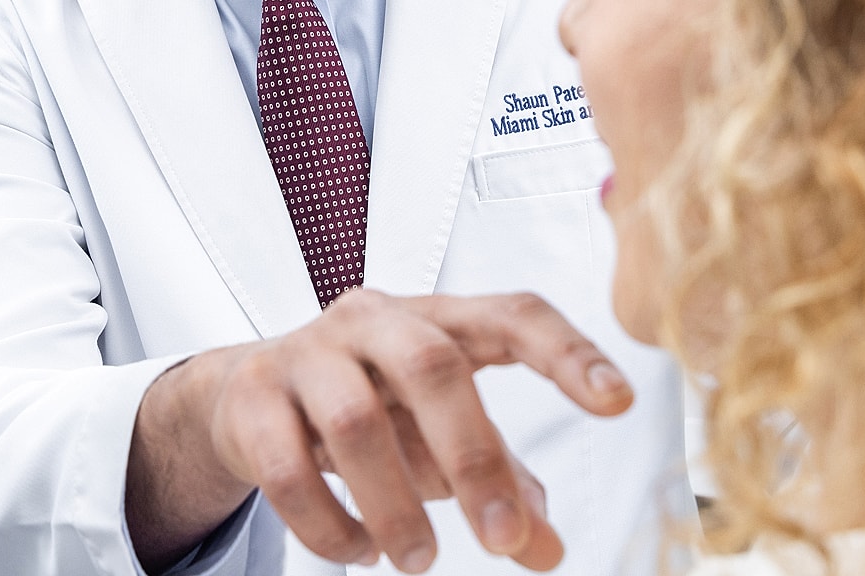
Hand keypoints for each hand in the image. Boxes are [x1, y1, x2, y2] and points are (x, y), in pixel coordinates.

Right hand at [129, 289, 633, 572]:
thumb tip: (548, 549)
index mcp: (437, 317)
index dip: (568, 351)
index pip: (512, 313)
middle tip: (505, 542)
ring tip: (420, 560)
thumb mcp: (438, 435)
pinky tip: (357, 551)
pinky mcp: (251, 398)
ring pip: (355, 421)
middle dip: (474, 458)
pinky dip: (329, 524)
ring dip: (396, 505)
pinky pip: (288, 468)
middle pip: (432, 365)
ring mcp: (305, 352)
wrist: (245, 396)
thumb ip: (500, 482)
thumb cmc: (368, 404)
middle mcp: (372, 320)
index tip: (619, 402)